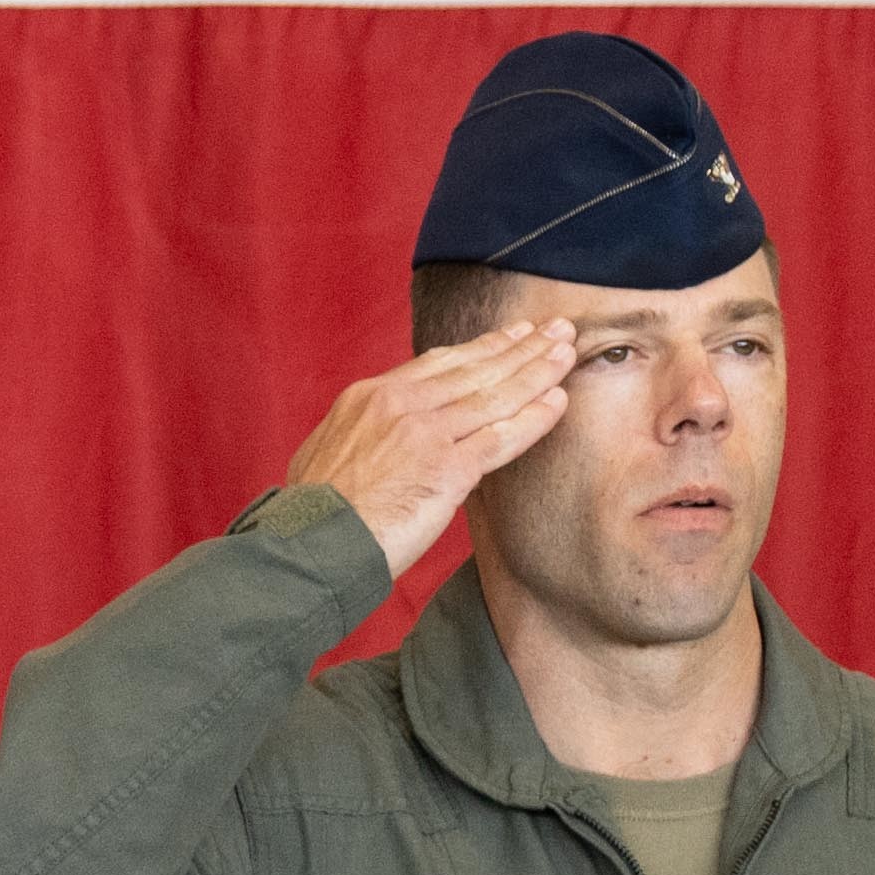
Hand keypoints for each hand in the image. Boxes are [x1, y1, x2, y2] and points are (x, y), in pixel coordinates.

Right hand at [275, 313, 584, 580]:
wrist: (308, 545)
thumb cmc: (308, 516)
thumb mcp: (322, 454)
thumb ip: (358, 435)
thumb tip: (370, 440)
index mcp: (368, 397)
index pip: (438, 364)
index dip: (481, 348)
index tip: (510, 335)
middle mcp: (400, 405)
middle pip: (474, 369)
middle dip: (521, 347)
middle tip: (555, 329)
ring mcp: (426, 434)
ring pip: (494, 394)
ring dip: (538, 371)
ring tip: (567, 353)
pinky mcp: (447, 469)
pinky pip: (502, 436)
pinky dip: (534, 418)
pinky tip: (559, 402)